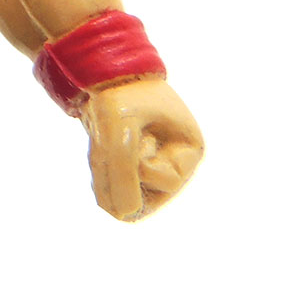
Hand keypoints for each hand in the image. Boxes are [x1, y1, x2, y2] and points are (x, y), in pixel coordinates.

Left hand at [79, 77, 202, 221]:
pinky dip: (99, 172)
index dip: (141, 161)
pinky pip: (112, 192)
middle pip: (147, 197)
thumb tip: (124, 215)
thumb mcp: (119, 126)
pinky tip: (98, 147)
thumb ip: (124, 171)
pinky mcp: (128, 170)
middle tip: (114, 134)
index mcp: (189, 150)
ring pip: (125, 199)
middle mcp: (174, 164)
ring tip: (105, 139)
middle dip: (121, 168)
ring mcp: (152, 169)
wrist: (99, 72)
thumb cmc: (118, 94)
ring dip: (106, 170)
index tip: (132, 132)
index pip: (168, 181)